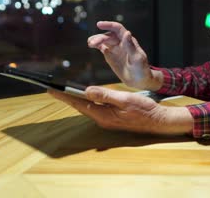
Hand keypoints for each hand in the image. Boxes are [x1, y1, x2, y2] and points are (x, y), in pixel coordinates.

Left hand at [48, 86, 192, 134]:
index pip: (79, 103)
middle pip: (80, 106)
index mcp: (103, 115)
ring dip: (76, 100)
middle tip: (52, 89)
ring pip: (87, 108)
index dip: (64, 96)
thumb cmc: (144, 109)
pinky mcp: (111, 118)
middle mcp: (102, 119)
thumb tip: (87, 90)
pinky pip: (95, 109)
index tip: (51, 90)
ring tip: (64, 92)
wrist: (157, 121)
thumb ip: (105, 95)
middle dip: (66, 97)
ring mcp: (106, 120)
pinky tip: (85, 97)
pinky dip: (87, 102)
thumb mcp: (125, 99)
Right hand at [87, 21, 160, 89]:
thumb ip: (131, 46)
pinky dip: (97, 45)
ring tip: (90, 43)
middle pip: (108, 36)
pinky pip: (102, 47)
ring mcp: (115, 48)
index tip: (98, 24)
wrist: (139, 80)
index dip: (108, 25)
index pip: (118, 29)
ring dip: (96, 40)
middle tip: (92, 43)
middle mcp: (121, 42)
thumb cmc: (141, 69)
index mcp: (129, 41)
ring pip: (104, 40)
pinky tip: (91, 45)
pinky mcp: (110, 55)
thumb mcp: (137, 58)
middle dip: (100, 38)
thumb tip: (127, 32)